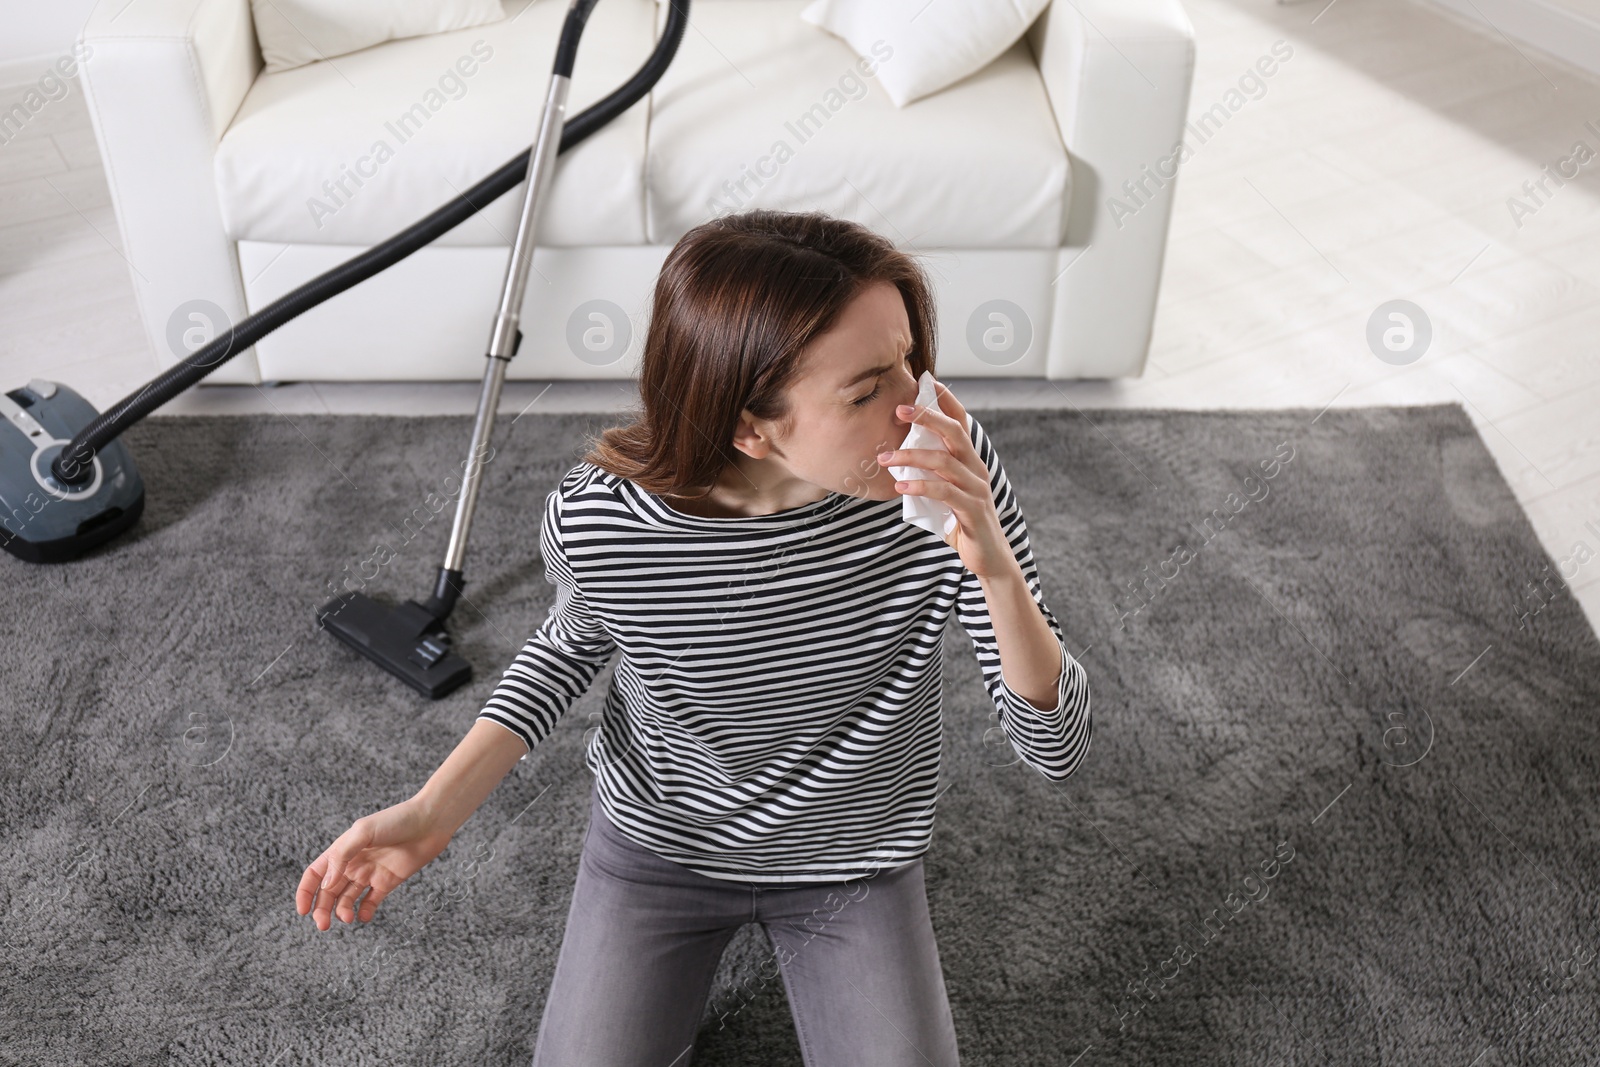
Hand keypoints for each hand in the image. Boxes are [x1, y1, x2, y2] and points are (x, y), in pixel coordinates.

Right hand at [295, 798, 452, 931]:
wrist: (430, 821)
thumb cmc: (397, 820)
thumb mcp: (363, 831)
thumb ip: (342, 856)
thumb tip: (326, 884)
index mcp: (342, 850)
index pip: (316, 874)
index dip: (306, 892)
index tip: (303, 911)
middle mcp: (353, 864)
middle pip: (329, 892)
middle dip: (322, 910)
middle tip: (323, 925)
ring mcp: (370, 874)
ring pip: (347, 899)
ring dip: (342, 911)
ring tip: (346, 918)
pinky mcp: (388, 882)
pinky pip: (371, 902)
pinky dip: (365, 912)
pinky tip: (364, 915)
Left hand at [876, 379, 1019, 580]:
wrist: (988, 558)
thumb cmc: (961, 522)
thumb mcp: (945, 493)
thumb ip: (930, 474)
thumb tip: (897, 459)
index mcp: (970, 461)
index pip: (961, 422)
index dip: (946, 401)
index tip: (926, 382)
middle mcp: (976, 469)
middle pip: (954, 433)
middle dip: (926, 417)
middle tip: (898, 409)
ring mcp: (977, 489)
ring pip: (944, 461)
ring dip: (911, 457)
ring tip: (885, 459)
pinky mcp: (972, 510)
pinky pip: (944, 492)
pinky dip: (921, 486)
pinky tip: (901, 487)